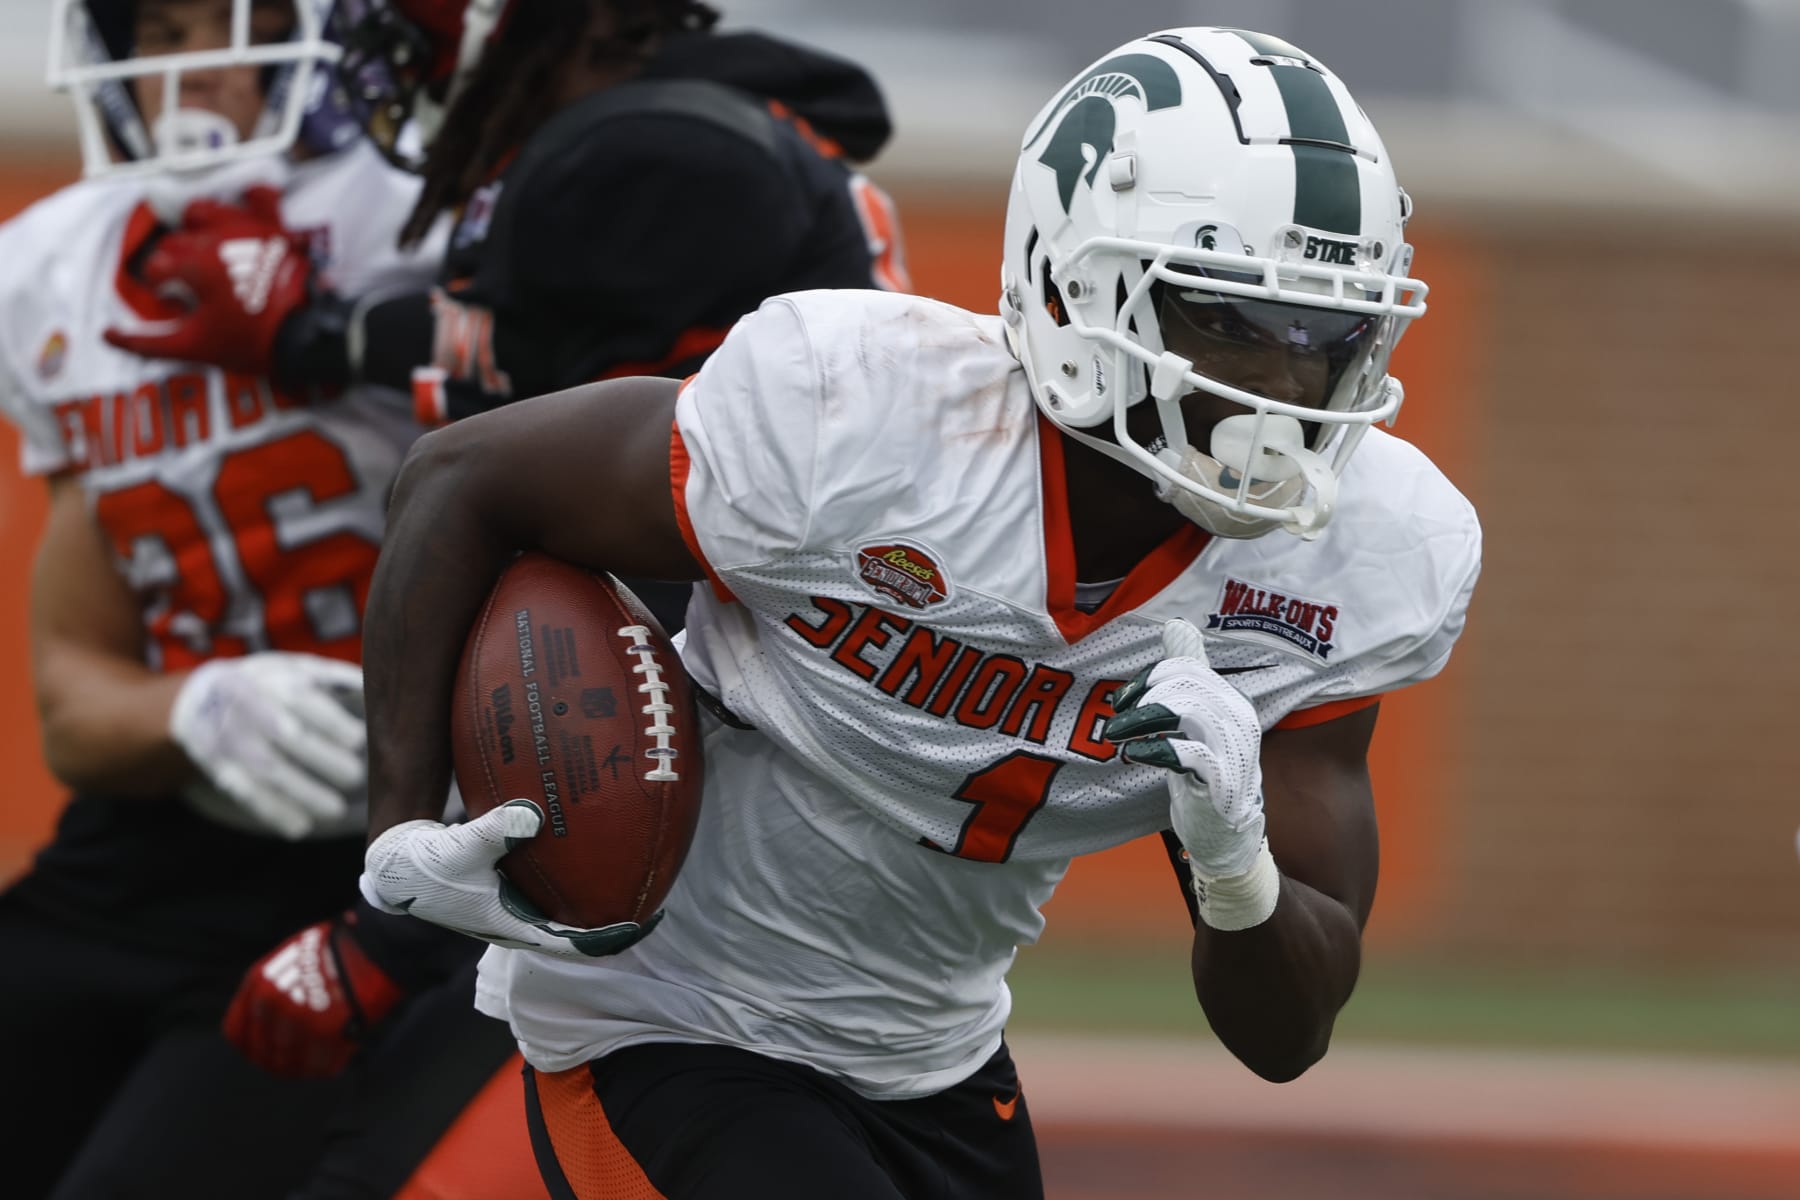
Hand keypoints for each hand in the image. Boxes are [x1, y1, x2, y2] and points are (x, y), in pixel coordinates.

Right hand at [103, 184, 312, 375]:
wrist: (309, 338)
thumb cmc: (252, 342)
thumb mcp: (195, 348)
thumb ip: (147, 342)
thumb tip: (108, 335)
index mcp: (192, 265)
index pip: (154, 266)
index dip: (156, 286)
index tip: (167, 299)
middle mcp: (214, 238)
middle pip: (175, 240)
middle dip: (174, 262)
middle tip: (188, 286)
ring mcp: (246, 228)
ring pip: (203, 210)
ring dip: (196, 225)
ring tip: (203, 247)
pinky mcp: (275, 227)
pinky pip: (260, 195)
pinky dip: (249, 197)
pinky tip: (242, 209)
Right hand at [170, 652, 365, 839]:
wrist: (198, 699)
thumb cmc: (266, 682)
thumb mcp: (292, 666)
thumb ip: (332, 676)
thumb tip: (378, 687)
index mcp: (267, 679)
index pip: (299, 699)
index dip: (328, 721)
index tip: (358, 739)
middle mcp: (245, 711)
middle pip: (285, 738)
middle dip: (321, 758)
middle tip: (355, 776)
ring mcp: (229, 742)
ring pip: (266, 771)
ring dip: (302, 793)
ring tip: (335, 809)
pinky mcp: (220, 769)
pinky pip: (245, 793)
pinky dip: (272, 812)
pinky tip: (300, 827)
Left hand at [223, 908, 406, 1077]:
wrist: (375, 944)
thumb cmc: (337, 949)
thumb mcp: (288, 957)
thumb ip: (271, 988)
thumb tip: (263, 1021)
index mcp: (258, 984)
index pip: (236, 1033)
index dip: (249, 1047)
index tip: (262, 1053)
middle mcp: (273, 1005)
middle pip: (263, 1054)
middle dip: (278, 1062)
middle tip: (294, 1064)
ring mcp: (298, 1020)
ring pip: (291, 1066)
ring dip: (303, 1069)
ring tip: (317, 1064)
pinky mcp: (327, 1033)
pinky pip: (322, 1067)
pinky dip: (329, 1067)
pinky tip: (336, 1061)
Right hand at [360, 801, 660, 958]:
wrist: (400, 865)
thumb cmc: (428, 864)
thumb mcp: (460, 847)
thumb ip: (494, 832)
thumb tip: (530, 816)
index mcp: (514, 926)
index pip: (574, 944)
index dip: (611, 938)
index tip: (645, 924)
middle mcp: (521, 922)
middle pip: (580, 934)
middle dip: (617, 923)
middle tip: (656, 900)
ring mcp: (517, 908)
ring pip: (568, 914)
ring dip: (600, 903)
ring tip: (638, 879)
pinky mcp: (511, 890)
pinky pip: (554, 891)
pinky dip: (576, 878)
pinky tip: (593, 847)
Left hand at [1103, 619, 1266, 879]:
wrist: (1228, 836)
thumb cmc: (1206, 774)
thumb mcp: (1194, 721)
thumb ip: (1187, 676)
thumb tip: (1176, 625)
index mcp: (1228, 700)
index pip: (1186, 667)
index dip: (1148, 678)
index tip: (1122, 701)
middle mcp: (1237, 718)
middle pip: (1185, 683)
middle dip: (1142, 697)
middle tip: (1116, 722)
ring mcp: (1234, 749)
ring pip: (1188, 709)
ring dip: (1142, 720)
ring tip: (1117, 736)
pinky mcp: (1223, 781)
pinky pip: (1190, 753)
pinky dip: (1156, 749)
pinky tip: (1136, 755)